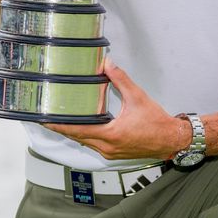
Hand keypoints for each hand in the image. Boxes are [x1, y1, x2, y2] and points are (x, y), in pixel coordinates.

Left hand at [48, 58, 190, 160]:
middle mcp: (107, 146)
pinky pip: (94, 145)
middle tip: (48, 118)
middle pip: (77, 137)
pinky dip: (86, 136)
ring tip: (62, 121)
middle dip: (62, 128)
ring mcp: (110, 152)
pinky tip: (83, 127)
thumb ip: (121, 79)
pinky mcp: (114, 153)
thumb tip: (108, 64)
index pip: (77, 130)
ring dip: (74, 132)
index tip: (45, 120)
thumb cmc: (157, 123)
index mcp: (111, 134)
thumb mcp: (137, 97)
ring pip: (85, 142)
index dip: (59, 125)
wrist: (172, 139)